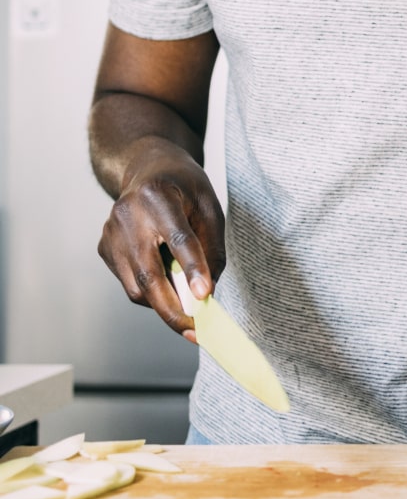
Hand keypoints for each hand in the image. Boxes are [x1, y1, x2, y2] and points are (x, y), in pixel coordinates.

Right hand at [97, 135, 226, 339]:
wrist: (148, 168)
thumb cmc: (184, 187)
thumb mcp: (209, 206)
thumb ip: (211, 247)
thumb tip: (207, 292)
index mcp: (158, 195)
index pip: (178, 238)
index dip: (193, 269)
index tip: (205, 297)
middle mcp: (127, 214)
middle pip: (148, 273)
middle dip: (172, 309)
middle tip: (194, 330)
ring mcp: (110, 232)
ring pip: (136, 286)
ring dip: (163, 303)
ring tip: (187, 303)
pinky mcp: (104, 247)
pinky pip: (129, 283)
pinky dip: (151, 291)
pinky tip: (165, 277)